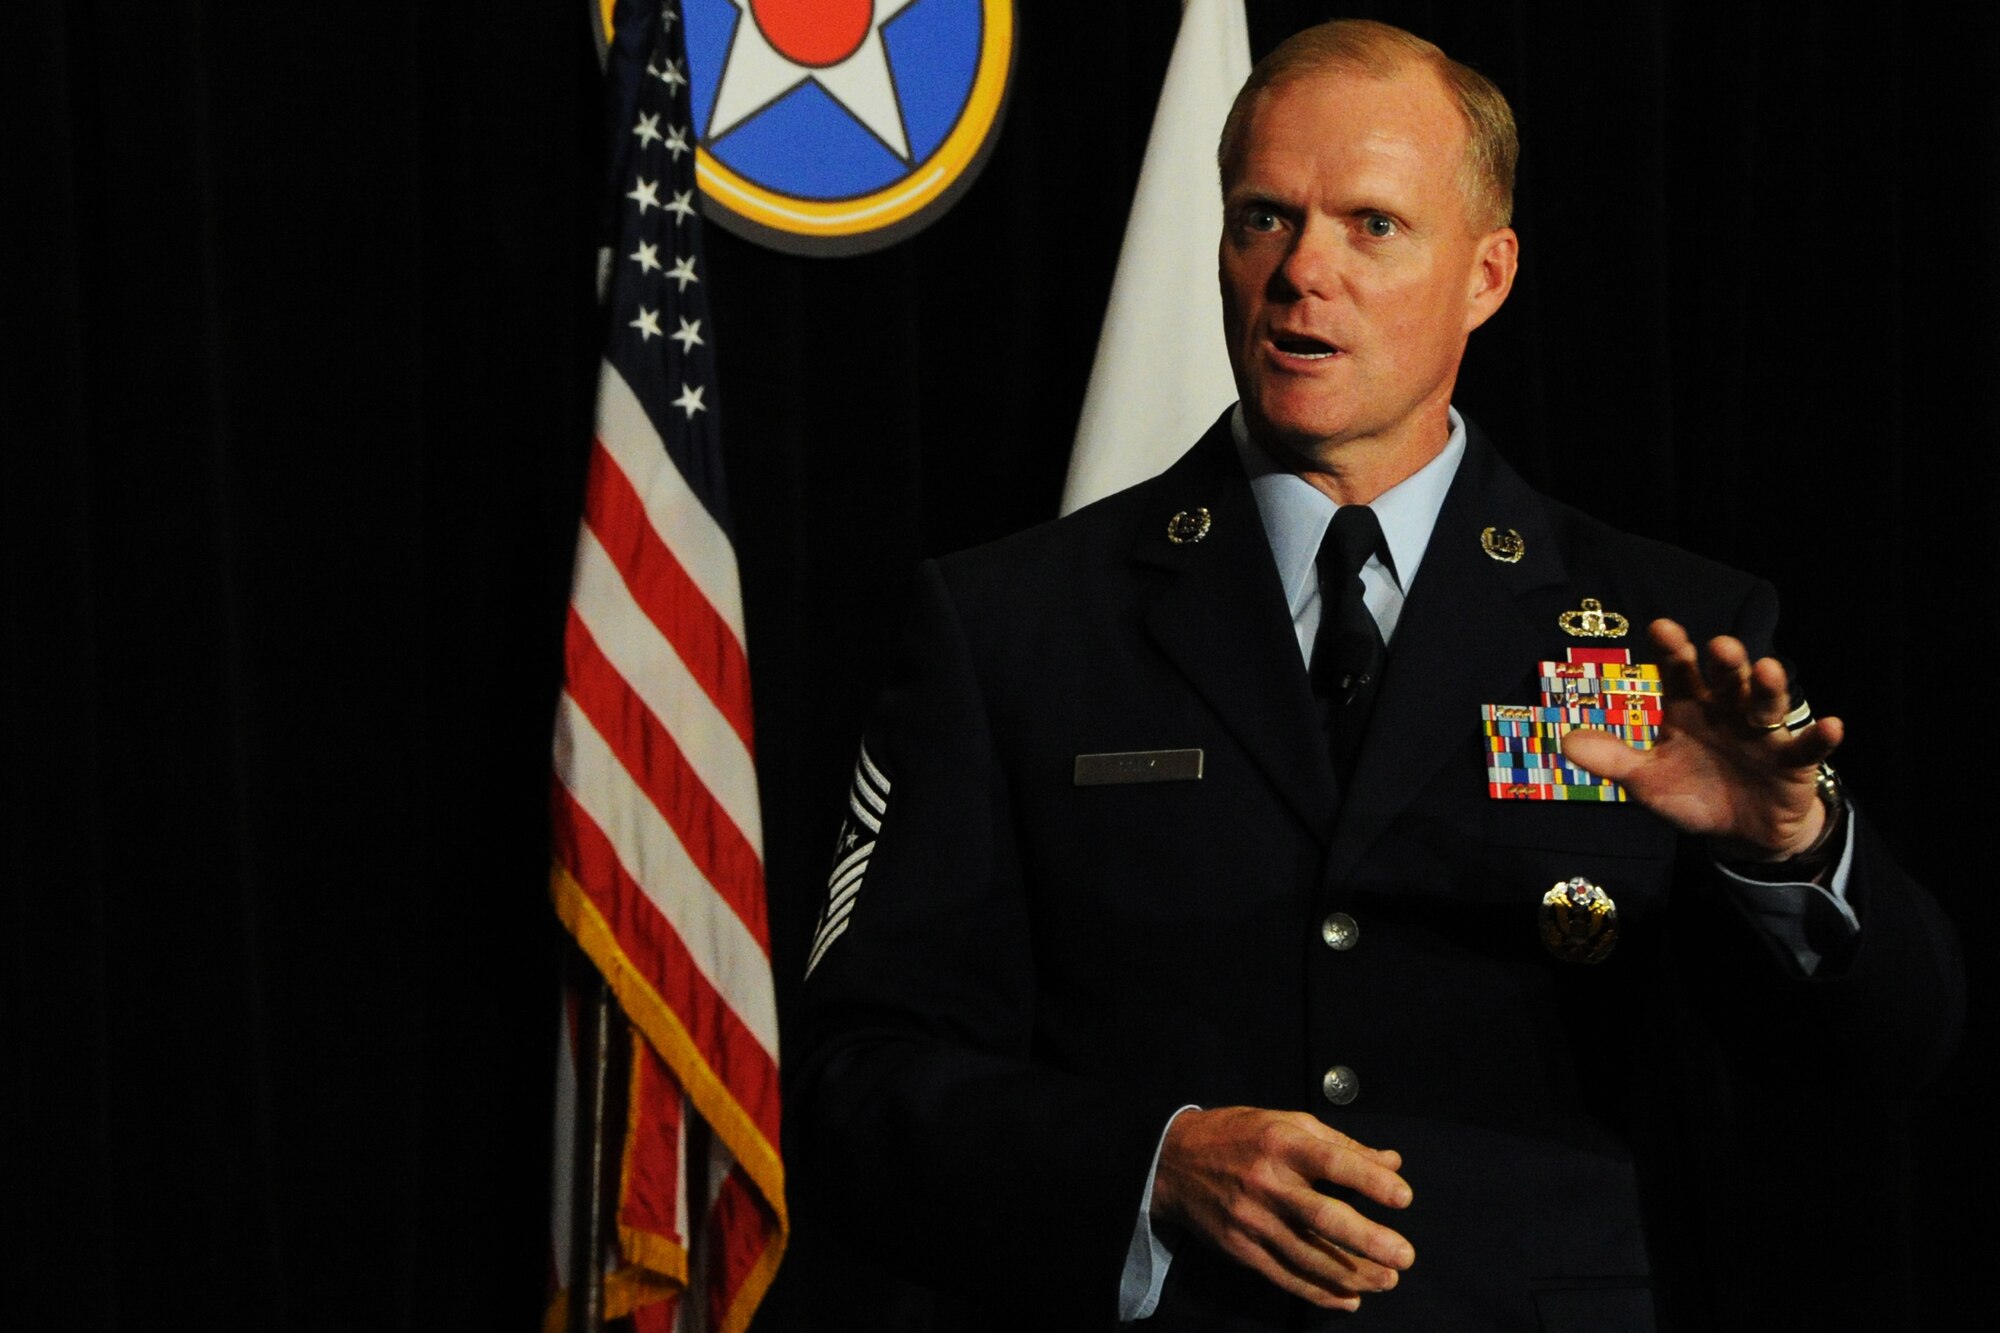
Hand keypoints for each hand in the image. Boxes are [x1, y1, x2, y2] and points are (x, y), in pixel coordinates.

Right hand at [1150, 1106, 1413, 1310]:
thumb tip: (1392, 1164)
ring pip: (1308, 1255)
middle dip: (1368, 1240)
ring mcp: (1252, 1220)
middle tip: (1404, 1256)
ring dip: (1352, 1274)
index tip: (1404, 1198)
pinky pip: (1285, 1276)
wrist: (1173, 1161)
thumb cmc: (1239, 1135)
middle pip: (1323, 1217)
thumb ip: (1341, 1144)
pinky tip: (1349, 1299)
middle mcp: (1267, 1182)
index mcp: (1281, 1143)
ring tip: (1386, 1281)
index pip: (1332, 1162)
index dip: (1370, 1181)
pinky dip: (1319, 1292)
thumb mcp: (1287, 1122)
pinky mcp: (1241, 1249)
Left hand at [1561, 618, 1840, 860]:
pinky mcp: (1792, 761)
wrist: (1738, 832)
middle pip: (1726, 679)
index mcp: (1688, 707)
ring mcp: (1762, 733)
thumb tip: (1565, 741)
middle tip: (1719, 645)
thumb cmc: (1692, 792)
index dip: (1672, 650)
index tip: (1661, 627)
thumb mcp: (1646, 781)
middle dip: (1725, 662)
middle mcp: (1726, 710)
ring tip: (1767, 670)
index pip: (1677, 672)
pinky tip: (1832, 725)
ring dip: (1768, 686)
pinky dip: (1820, 737)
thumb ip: (1613, 760)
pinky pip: (1807, 746)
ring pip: (1766, 703)